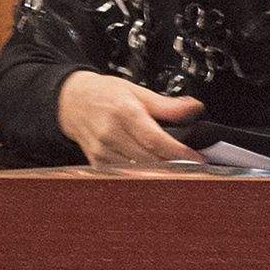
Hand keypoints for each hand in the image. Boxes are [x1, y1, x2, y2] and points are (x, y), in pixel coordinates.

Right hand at [57, 70, 203, 167]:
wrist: (72, 102)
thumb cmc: (105, 95)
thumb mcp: (137, 92)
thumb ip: (167, 105)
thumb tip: (194, 108)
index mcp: (123, 113)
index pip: (154, 139)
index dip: (178, 152)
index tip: (197, 159)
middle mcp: (110, 134)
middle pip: (149, 158)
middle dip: (174, 166)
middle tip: (194, 169)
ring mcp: (102, 151)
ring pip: (137, 171)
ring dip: (160, 174)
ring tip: (179, 172)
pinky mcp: (97, 163)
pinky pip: (124, 176)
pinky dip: (142, 177)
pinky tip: (156, 175)